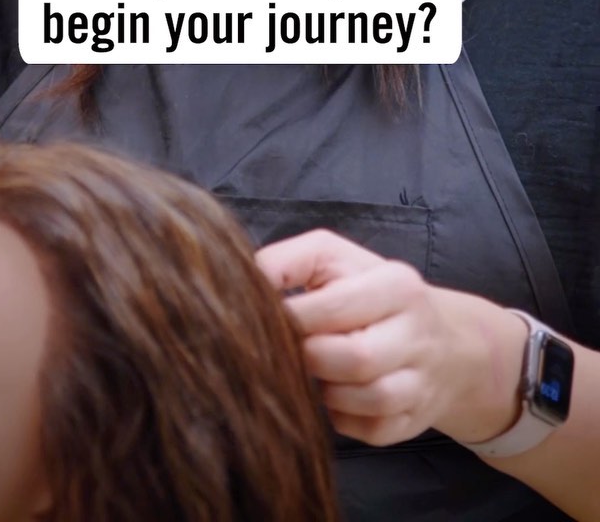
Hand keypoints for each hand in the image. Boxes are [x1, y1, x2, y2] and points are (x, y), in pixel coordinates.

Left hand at [256, 228, 526, 446]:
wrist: (442, 341)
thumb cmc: (367, 290)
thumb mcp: (333, 258)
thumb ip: (288, 261)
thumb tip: (247, 279)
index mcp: (395, 285)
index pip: (334, 307)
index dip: (293, 318)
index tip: (269, 320)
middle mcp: (416, 333)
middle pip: (355, 359)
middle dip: (311, 358)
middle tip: (289, 350)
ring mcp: (421, 381)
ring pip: (368, 400)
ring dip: (328, 391)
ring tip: (314, 370)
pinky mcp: (415, 420)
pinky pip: (371, 431)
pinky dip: (343, 418)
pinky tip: (335, 395)